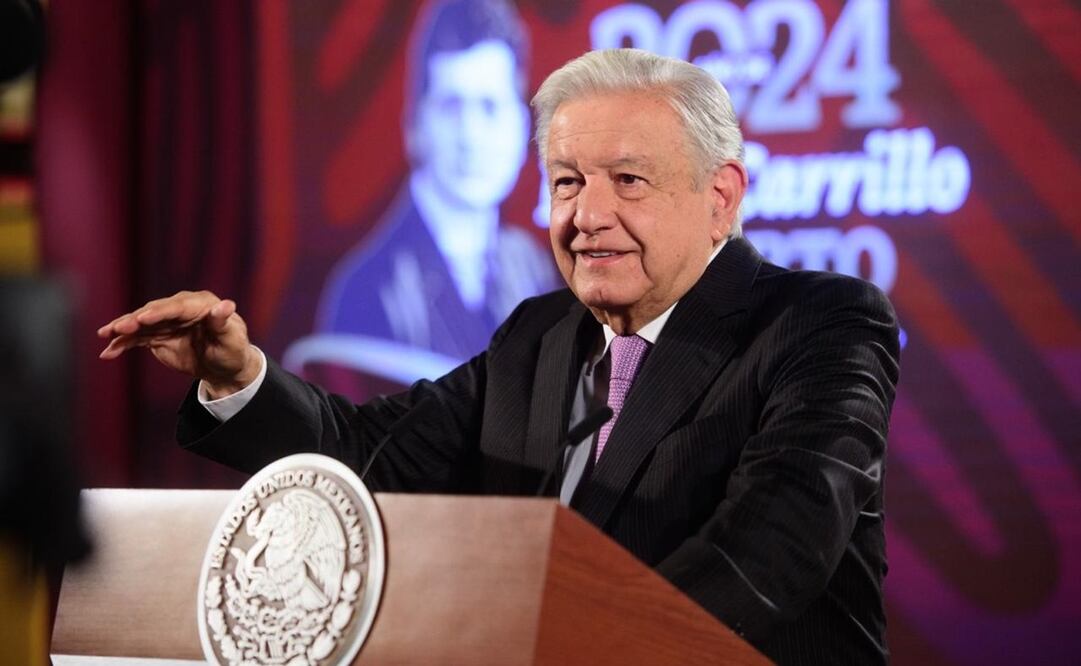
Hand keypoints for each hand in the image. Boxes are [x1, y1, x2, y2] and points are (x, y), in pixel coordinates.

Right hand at [98, 290, 260, 397]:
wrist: (225, 367)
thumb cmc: (233, 349)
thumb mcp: (232, 338)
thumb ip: (224, 322)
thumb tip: (227, 305)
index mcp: (200, 304)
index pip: (177, 307)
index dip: (159, 312)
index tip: (143, 318)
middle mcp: (180, 309)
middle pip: (153, 312)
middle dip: (134, 319)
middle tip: (117, 328)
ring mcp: (166, 322)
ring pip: (140, 324)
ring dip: (122, 330)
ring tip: (105, 335)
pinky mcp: (157, 336)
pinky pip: (136, 339)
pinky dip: (122, 344)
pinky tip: (107, 352)